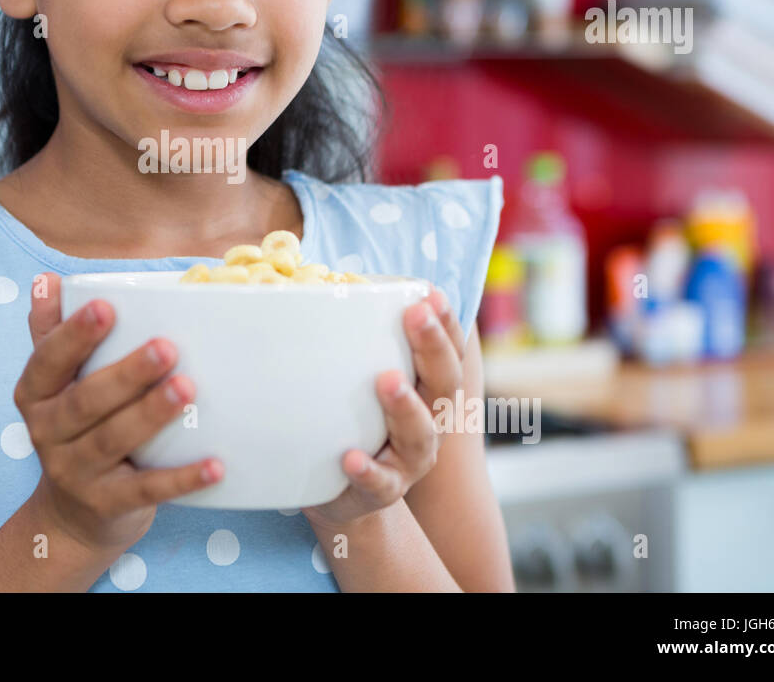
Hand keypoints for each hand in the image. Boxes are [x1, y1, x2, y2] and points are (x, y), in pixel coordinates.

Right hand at [14, 272, 223, 555]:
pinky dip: (181, 479)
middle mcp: (46, 433)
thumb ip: (50, 331)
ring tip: (186, 388)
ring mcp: (74, 472)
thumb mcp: (54, 383)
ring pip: (112, 441)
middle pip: (85, 401)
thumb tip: (46, 279)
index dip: (74, 335)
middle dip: (126, 373)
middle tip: (167, 347)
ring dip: (151, 414)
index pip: (47, 360)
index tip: (106, 307)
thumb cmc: (74, 428)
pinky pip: (145, 490)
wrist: (71, 514)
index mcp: (35, 394)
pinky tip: (214, 465)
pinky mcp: (106, 504)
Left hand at [301, 286, 467, 530]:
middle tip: (416, 315)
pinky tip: (350, 457)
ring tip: (387, 381)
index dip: (445, 321)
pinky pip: (379, 483)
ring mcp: (409, 460)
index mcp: (428, 388)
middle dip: (432, 347)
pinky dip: (367, 470)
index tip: (430, 292)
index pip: (447, 350)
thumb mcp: (361, 377)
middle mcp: (430, 422)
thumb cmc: (353, 420)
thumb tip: (326, 277)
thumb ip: (357, 338)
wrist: (345, 495)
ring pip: (419, 434)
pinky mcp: (381, 491)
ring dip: (406, 406)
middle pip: (443, 383)